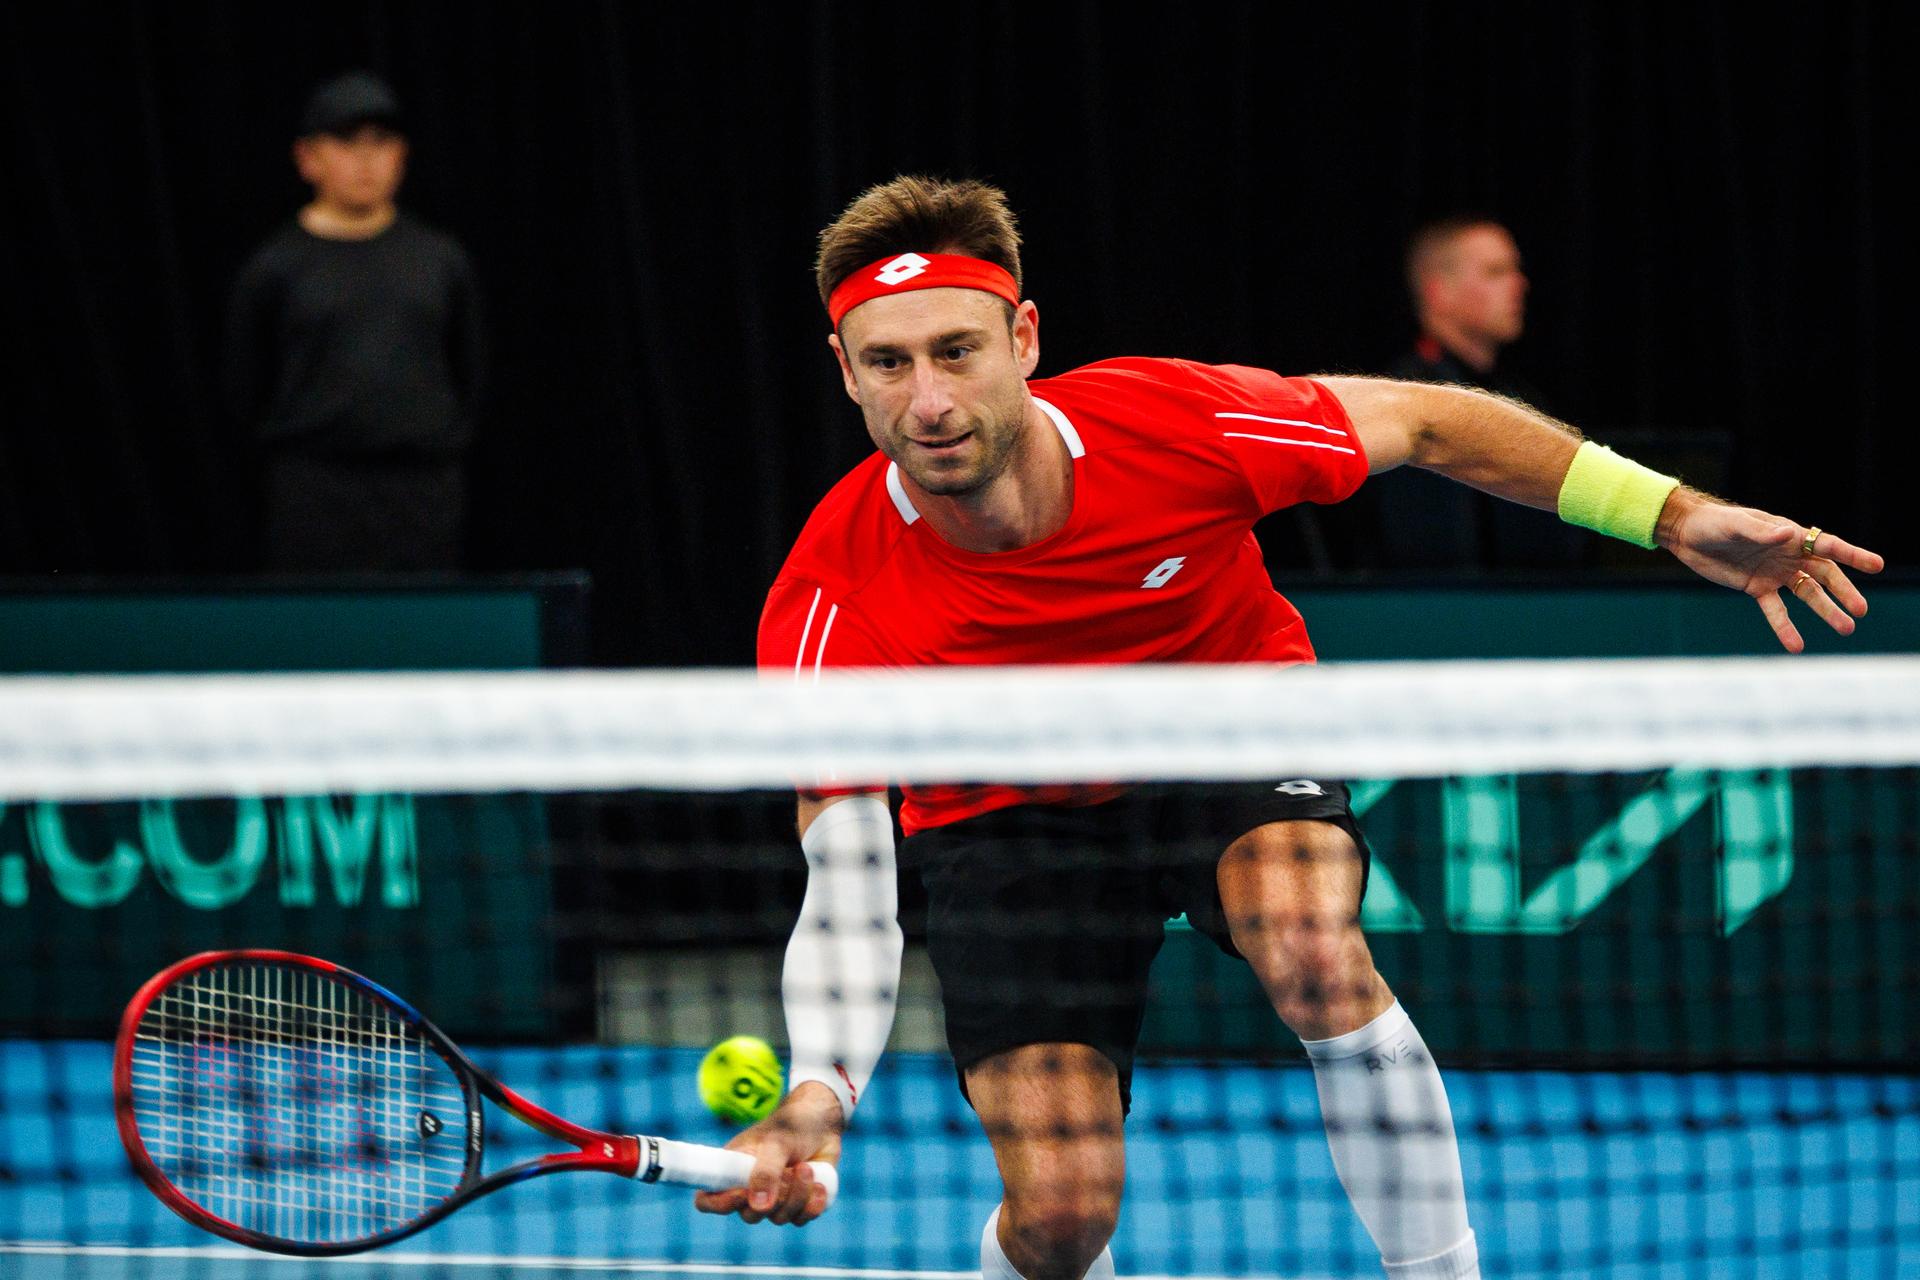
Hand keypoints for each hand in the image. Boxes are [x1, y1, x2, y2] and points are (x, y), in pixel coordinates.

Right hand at [692, 1081, 842, 1225]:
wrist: (822, 1123)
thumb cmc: (792, 1125)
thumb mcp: (777, 1143)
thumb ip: (766, 1173)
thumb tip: (758, 1207)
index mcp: (732, 1169)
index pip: (708, 1199)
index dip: (719, 1204)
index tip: (742, 1193)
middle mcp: (749, 1188)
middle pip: (749, 1215)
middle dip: (774, 1197)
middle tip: (790, 1172)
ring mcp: (773, 1198)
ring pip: (778, 1218)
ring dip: (797, 1196)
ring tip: (807, 1168)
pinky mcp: (796, 1203)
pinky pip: (800, 1219)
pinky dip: (813, 1205)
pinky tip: (819, 1185)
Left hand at [1655, 491, 1884, 652]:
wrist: (1688, 535)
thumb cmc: (1715, 522)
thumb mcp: (1736, 525)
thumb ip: (1761, 532)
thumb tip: (1786, 534)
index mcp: (1790, 535)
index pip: (1827, 545)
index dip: (1852, 555)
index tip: (1876, 566)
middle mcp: (1789, 555)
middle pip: (1824, 574)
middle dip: (1843, 591)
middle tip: (1861, 610)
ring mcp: (1775, 573)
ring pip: (1808, 594)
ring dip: (1825, 611)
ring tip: (1845, 629)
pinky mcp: (1757, 588)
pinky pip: (1776, 610)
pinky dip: (1786, 627)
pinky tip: (1797, 645)